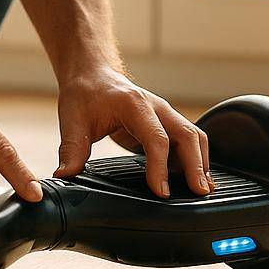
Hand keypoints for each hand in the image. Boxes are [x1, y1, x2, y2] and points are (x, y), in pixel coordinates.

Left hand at [54, 66, 213, 197]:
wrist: (93, 75)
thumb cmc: (85, 95)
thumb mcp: (73, 120)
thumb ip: (72, 149)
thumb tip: (65, 176)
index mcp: (134, 104)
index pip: (156, 138)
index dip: (160, 167)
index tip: (162, 192)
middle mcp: (156, 107)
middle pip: (187, 135)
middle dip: (196, 165)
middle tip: (200, 194)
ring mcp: (164, 114)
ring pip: (194, 136)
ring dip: (201, 162)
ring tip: (203, 191)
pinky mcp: (166, 123)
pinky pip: (188, 140)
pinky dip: (196, 159)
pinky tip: (195, 180)